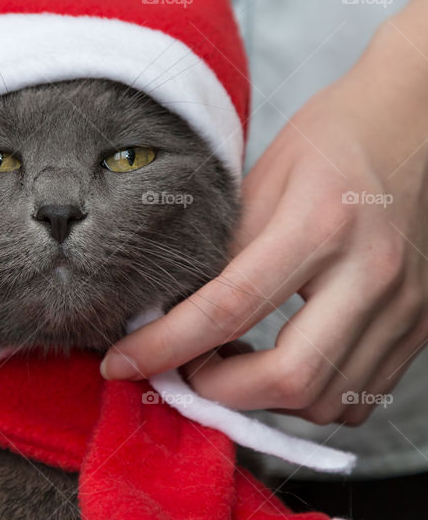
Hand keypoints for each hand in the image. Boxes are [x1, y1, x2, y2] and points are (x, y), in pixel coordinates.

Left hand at [101, 16, 427, 425]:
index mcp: (318, 224)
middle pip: (287, 377)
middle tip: (184, 370)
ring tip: (231, 363)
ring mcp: (404, 305)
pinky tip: (282, 365)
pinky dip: (310, 398)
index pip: (227, 308)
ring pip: (326, 400)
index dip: (165, 346)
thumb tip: (172, 309)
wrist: (420, 118)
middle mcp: (369, 272)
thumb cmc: (334, 137)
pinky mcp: (420, 325)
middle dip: (218, 391)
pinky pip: (360, 396)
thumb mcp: (263, 176)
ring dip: (264, 400)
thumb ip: (225, 248)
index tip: (121, 363)